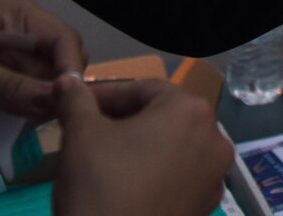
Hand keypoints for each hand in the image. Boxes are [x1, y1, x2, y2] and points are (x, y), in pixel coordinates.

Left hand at [0, 0, 84, 140]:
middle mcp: (19, 35)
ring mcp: (7, 66)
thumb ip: (10, 85)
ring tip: (42, 126)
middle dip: (61, 88)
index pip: (63, 39)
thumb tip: (62, 98)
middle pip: (61, 63)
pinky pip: (27, 103)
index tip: (68, 102)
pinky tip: (29, 129)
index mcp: (15, 13)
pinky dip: (31, 116)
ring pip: (48, 85)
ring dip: (47, 106)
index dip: (70, 69)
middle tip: (54, 119)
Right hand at [52, 75, 230, 215]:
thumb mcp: (81, 135)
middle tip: (88, 130)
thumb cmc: (99, 184)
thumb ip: (76, 100)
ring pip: (172, 147)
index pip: (142, 88)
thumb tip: (68, 78)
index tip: (76, 104)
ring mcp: (214, 176)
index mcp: (190, 110)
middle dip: (125, 119)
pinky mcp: (205, 207)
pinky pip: (179, 177)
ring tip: (105, 157)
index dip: (105, 95)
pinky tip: (126, 185)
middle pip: (162, 116)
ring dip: (141, 146)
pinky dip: (155, 173)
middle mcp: (214, 139)